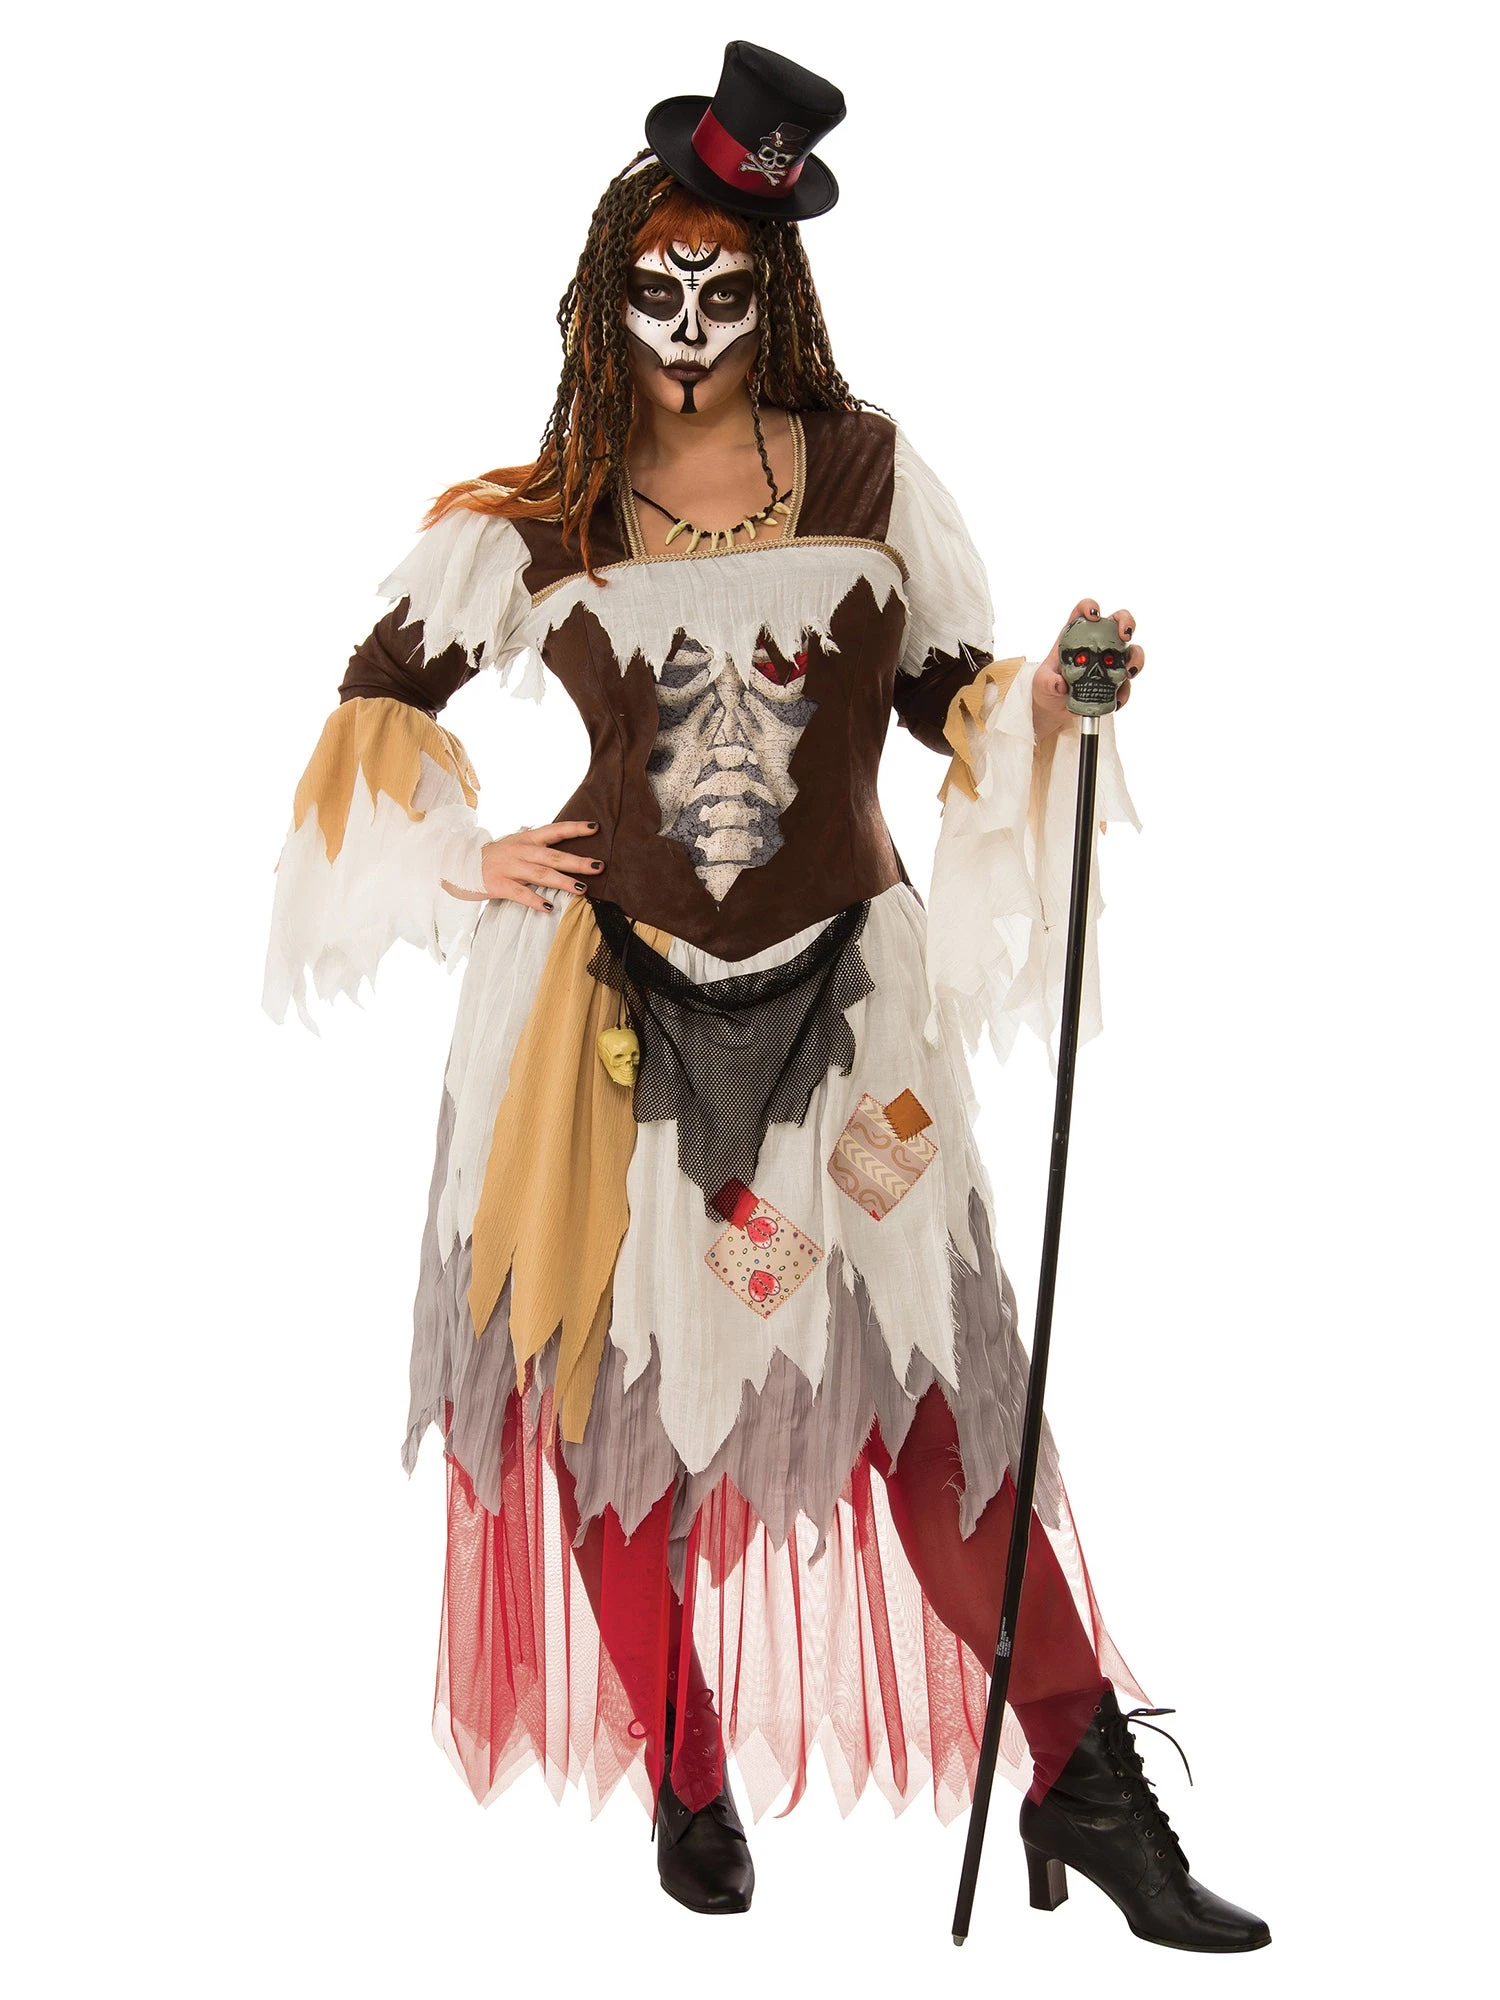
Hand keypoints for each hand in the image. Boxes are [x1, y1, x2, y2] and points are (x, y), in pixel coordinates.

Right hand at [449, 820, 606, 911]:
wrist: (456, 864)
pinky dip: (536, 900)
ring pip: (540, 874)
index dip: (575, 828)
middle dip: (577, 861)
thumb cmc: (491, 858)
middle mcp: (519, 851)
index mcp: (525, 839)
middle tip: (599, 866)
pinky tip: (550, 907)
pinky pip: (520, 894)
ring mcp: (508, 868)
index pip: (554, 831)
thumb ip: (536, 847)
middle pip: (553, 856)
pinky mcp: (498, 885)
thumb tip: (563, 849)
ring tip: (582, 889)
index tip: (595, 827)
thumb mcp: (514, 846)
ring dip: (563, 881)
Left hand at [1033, 599, 1144, 740]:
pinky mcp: (1116, 680)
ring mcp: (1110, 660)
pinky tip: (1117, 701)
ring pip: (1132, 651)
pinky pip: (1127, 683)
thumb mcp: (1041, 684)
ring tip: (1128, 672)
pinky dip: (1125, 691)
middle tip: (1125, 636)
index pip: (1083, 611)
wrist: (1055, 708)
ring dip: (1136, 659)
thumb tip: (1061, 685)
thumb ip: (1048, 682)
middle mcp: (1097, 642)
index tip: (1094, 615)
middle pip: (1118, 622)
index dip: (1090, 606)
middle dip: (1127, 623)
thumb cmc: (1047, 687)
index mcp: (1075, 635)